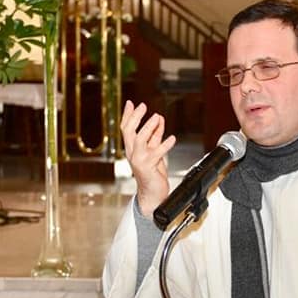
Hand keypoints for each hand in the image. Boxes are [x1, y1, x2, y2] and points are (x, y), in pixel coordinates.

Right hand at [120, 101, 176, 216]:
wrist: (152, 194)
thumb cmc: (153, 173)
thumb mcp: (154, 151)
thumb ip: (155, 136)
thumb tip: (158, 120)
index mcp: (132, 148)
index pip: (126, 129)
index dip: (128, 115)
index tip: (131, 103)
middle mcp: (132, 153)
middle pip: (129, 131)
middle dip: (135, 117)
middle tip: (143, 106)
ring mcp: (138, 160)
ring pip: (140, 139)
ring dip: (149, 127)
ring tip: (158, 117)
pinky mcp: (147, 167)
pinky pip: (156, 153)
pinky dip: (165, 144)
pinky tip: (172, 139)